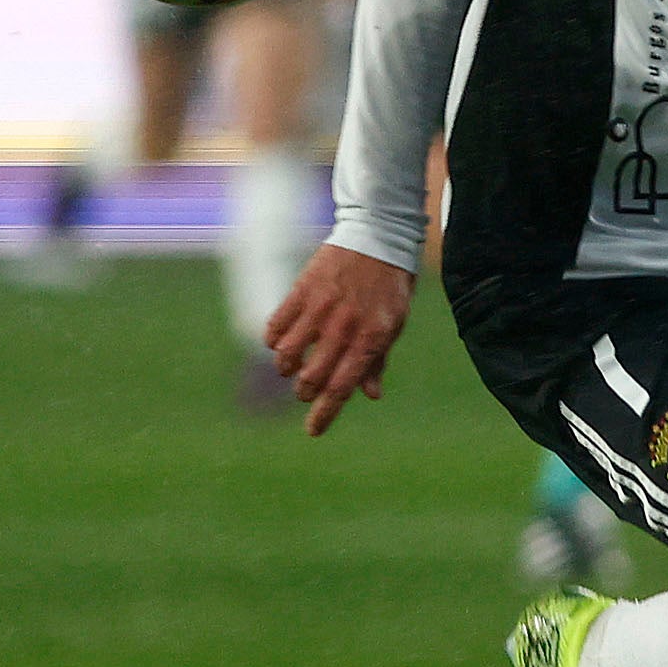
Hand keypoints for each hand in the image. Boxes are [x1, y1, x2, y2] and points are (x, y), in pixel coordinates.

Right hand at [264, 243, 412, 433]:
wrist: (378, 235)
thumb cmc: (389, 285)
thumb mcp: (394, 323)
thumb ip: (378, 359)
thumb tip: (371, 395)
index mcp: (371, 339)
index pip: (342, 387)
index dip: (325, 414)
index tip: (312, 431)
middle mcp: (343, 327)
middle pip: (311, 378)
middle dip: (305, 392)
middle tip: (307, 389)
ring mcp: (319, 308)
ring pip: (287, 355)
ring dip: (286, 368)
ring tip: (292, 366)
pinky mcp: (301, 290)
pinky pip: (275, 326)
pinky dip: (274, 341)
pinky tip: (281, 342)